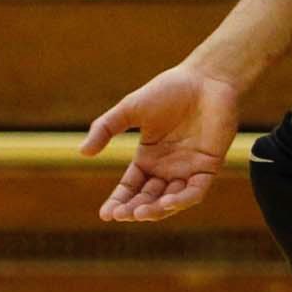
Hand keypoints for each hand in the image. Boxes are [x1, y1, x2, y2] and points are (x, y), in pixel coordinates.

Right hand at [82, 64, 243, 221]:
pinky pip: (195, 191)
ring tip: (140, 212)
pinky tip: (166, 203)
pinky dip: (181, 200)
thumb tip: (82, 152)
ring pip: (170, 200)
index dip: (118, 202)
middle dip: (134, 209)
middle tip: (121, 214)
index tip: (105, 214)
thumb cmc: (169, 90)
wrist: (206, 77)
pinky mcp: (208, 166)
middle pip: (148, 198)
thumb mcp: (131, 108)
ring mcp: (188, 169)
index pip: (130, 187)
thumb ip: (106, 128)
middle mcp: (167, 168)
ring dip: (155, 210)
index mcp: (148, 158)